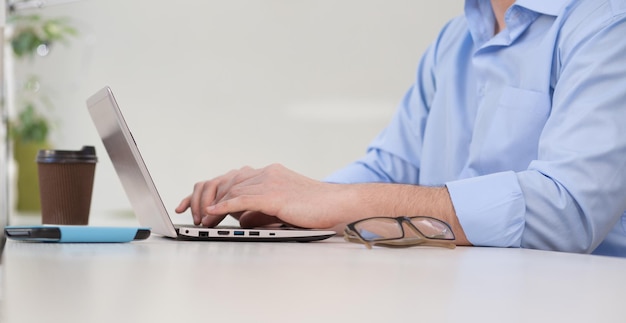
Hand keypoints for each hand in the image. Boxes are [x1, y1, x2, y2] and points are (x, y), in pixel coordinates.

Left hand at [175, 164, 344, 228]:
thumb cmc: (314, 209)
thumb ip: (258, 210)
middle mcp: (265, 173)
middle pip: (224, 181)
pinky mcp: (275, 194)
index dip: (207, 191)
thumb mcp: (280, 207)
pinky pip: (243, 199)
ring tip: (200, 220)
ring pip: (231, 190)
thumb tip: (239, 220)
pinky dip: (224, 206)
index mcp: (267, 173)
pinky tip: (212, 214)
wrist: (339, 204)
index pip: (229, 179)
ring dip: (212, 206)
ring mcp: (270, 181)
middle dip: (202, 198)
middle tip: (189, 214)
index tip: (190, 204)